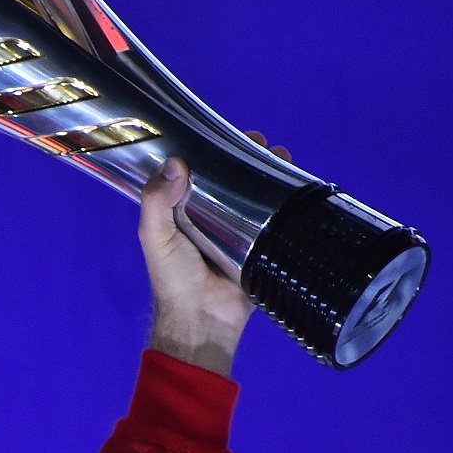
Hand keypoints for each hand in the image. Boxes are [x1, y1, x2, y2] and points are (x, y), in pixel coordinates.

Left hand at [139, 131, 290, 377]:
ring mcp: (238, 230)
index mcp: (181, 212)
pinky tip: (296, 182)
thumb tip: (176, 162)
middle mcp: (209, 217)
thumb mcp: (155, 237)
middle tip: (260, 141)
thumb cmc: (173, 279)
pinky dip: (285, 199)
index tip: (222, 132)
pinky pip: (275, 217)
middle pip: (229, 178)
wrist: (204, 320)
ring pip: (255, 193)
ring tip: (281, 155)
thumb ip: (155, 202)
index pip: (195, 172)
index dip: (208, 150)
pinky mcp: (261, 245)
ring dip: (268, 172)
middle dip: (245, 156)